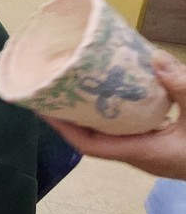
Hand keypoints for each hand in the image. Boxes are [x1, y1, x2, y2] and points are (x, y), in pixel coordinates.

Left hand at [45, 51, 185, 179]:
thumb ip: (182, 88)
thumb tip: (155, 57)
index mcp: (144, 153)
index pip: (91, 146)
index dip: (63, 128)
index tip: (42, 107)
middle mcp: (142, 156)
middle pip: (95, 138)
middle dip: (72, 116)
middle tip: (54, 86)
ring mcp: (153, 152)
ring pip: (113, 134)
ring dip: (93, 114)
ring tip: (76, 85)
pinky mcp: (164, 146)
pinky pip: (130, 129)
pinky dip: (118, 113)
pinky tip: (117, 92)